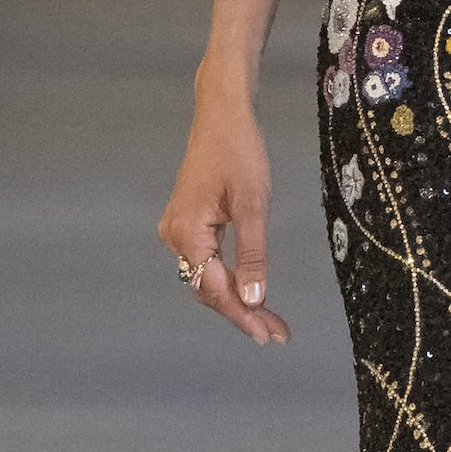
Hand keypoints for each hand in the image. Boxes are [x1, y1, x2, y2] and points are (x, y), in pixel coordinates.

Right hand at [157, 79, 287, 344]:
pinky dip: (227, 278)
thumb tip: (255, 300)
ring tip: (269, 320)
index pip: (216, 288)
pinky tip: (249, 291)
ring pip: (206, 277)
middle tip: (276, 333)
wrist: (221, 115)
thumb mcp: (253, 205)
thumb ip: (253, 254)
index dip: (243, 315)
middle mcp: (174, 236)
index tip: (268, 336)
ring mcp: (176, 230)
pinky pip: (205, 261)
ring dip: (236, 298)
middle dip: (243, 311)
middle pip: (208, 288)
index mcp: (188, 233)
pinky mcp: (185, 224)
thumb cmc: (240, 152)